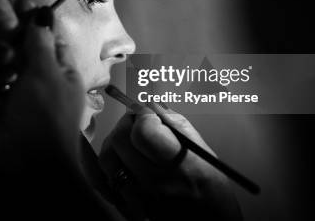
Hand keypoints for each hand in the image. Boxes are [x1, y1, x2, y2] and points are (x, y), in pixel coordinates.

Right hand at [0, 0, 84, 171]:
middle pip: (17, 43)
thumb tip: (42, 13)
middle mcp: (35, 80)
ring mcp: (9, 92)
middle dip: (4, 18)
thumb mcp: (49, 73)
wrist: (23, 167)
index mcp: (60, 73)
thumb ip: (39, 42)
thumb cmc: (46, 115)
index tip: (22, 1)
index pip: (46, 39)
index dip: (34, 20)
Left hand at [99, 108, 241, 220]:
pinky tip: (125, 160)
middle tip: (136, 123)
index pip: (143, 132)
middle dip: (126, 124)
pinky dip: (111, 164)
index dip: (143, 116)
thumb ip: (172, 122)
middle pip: (120, 140)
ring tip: (130, 142)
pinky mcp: (128, 205)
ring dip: (115, 143)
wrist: (209, 220)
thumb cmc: (209, 184)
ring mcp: (139, 196)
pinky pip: (105, 178)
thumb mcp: (199, 147)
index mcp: (179, 164)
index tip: (149, 115)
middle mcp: (156, 182)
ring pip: (107, 158)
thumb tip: (149, 105)